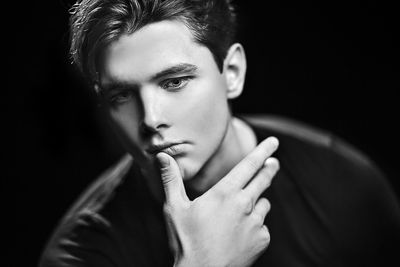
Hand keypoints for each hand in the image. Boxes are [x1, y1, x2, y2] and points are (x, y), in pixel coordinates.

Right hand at [157, 137, 279, 266]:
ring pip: (263, 203)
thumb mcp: (174, 208)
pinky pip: (263, 225)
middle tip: (274, 162)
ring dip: (257, 201)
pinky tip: (240, 234)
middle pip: (264, 179)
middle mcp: (245, 204)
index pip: (249, 165)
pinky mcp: (262, 240)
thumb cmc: (187, 241)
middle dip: (269, 168)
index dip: (263, 151)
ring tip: (241, 211)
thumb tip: (163, 156)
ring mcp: (256, 223)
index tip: (273, 142)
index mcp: (225, 193)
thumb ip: (171, 179)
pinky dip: (255, 224)